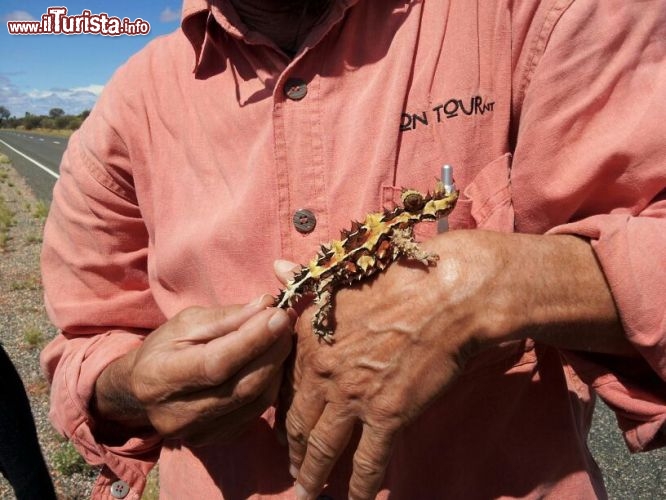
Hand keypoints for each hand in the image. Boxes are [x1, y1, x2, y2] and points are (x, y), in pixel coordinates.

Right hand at [94, 296, 293, 445]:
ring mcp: (199, 433)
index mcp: (160, 378)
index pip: (216, 363)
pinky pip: (257, 411)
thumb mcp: (186, 323)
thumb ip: (226, 316)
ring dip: (277, 366)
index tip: (278, 314)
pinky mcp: (218, 439)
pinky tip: (272, 362)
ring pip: (256, 400)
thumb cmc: (164, 349)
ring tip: (282, 338)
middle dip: (273, 350)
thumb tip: (265, 305)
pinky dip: (271, 384)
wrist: (141, 392)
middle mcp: (178, 414)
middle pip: (242, 386)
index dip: (253, 339)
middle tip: (286, 322)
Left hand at [275, 230, 624, 498]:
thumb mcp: (342, 274)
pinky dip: (358, 487)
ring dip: (313, 476)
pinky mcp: (387, 416)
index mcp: (308, 338)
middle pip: (298, 424)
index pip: (285, 386)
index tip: (284, 428)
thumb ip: (304, 278)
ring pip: (324, 449)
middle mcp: (322, 372)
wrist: (447, 294)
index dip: (283, 411)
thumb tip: (276, 266)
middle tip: (292, 469)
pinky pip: (367, 463)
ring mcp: (353, 397)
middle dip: (293, 452)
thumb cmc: (397, 277)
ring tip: (307, 494)